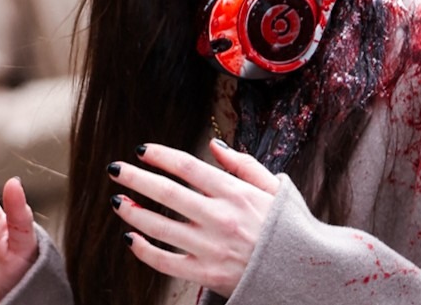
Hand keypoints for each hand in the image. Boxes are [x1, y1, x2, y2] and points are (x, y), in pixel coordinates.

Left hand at [110, 140, 278, 297]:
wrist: (305, 273)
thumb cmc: (287, 228)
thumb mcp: (273, 188)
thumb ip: (243, 165)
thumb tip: (215, 145)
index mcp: (236, 193)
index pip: (187, 166)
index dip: (160, 156)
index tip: (142, 150)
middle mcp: (221, 218)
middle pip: (167, 192)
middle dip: (135, 178)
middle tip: (116, 169)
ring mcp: (212, 248)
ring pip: (160, 227)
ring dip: (133, 211)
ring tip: (117, 201)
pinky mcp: (207, 275)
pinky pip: (166, 262)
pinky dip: (144, 250)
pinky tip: (131, 238)